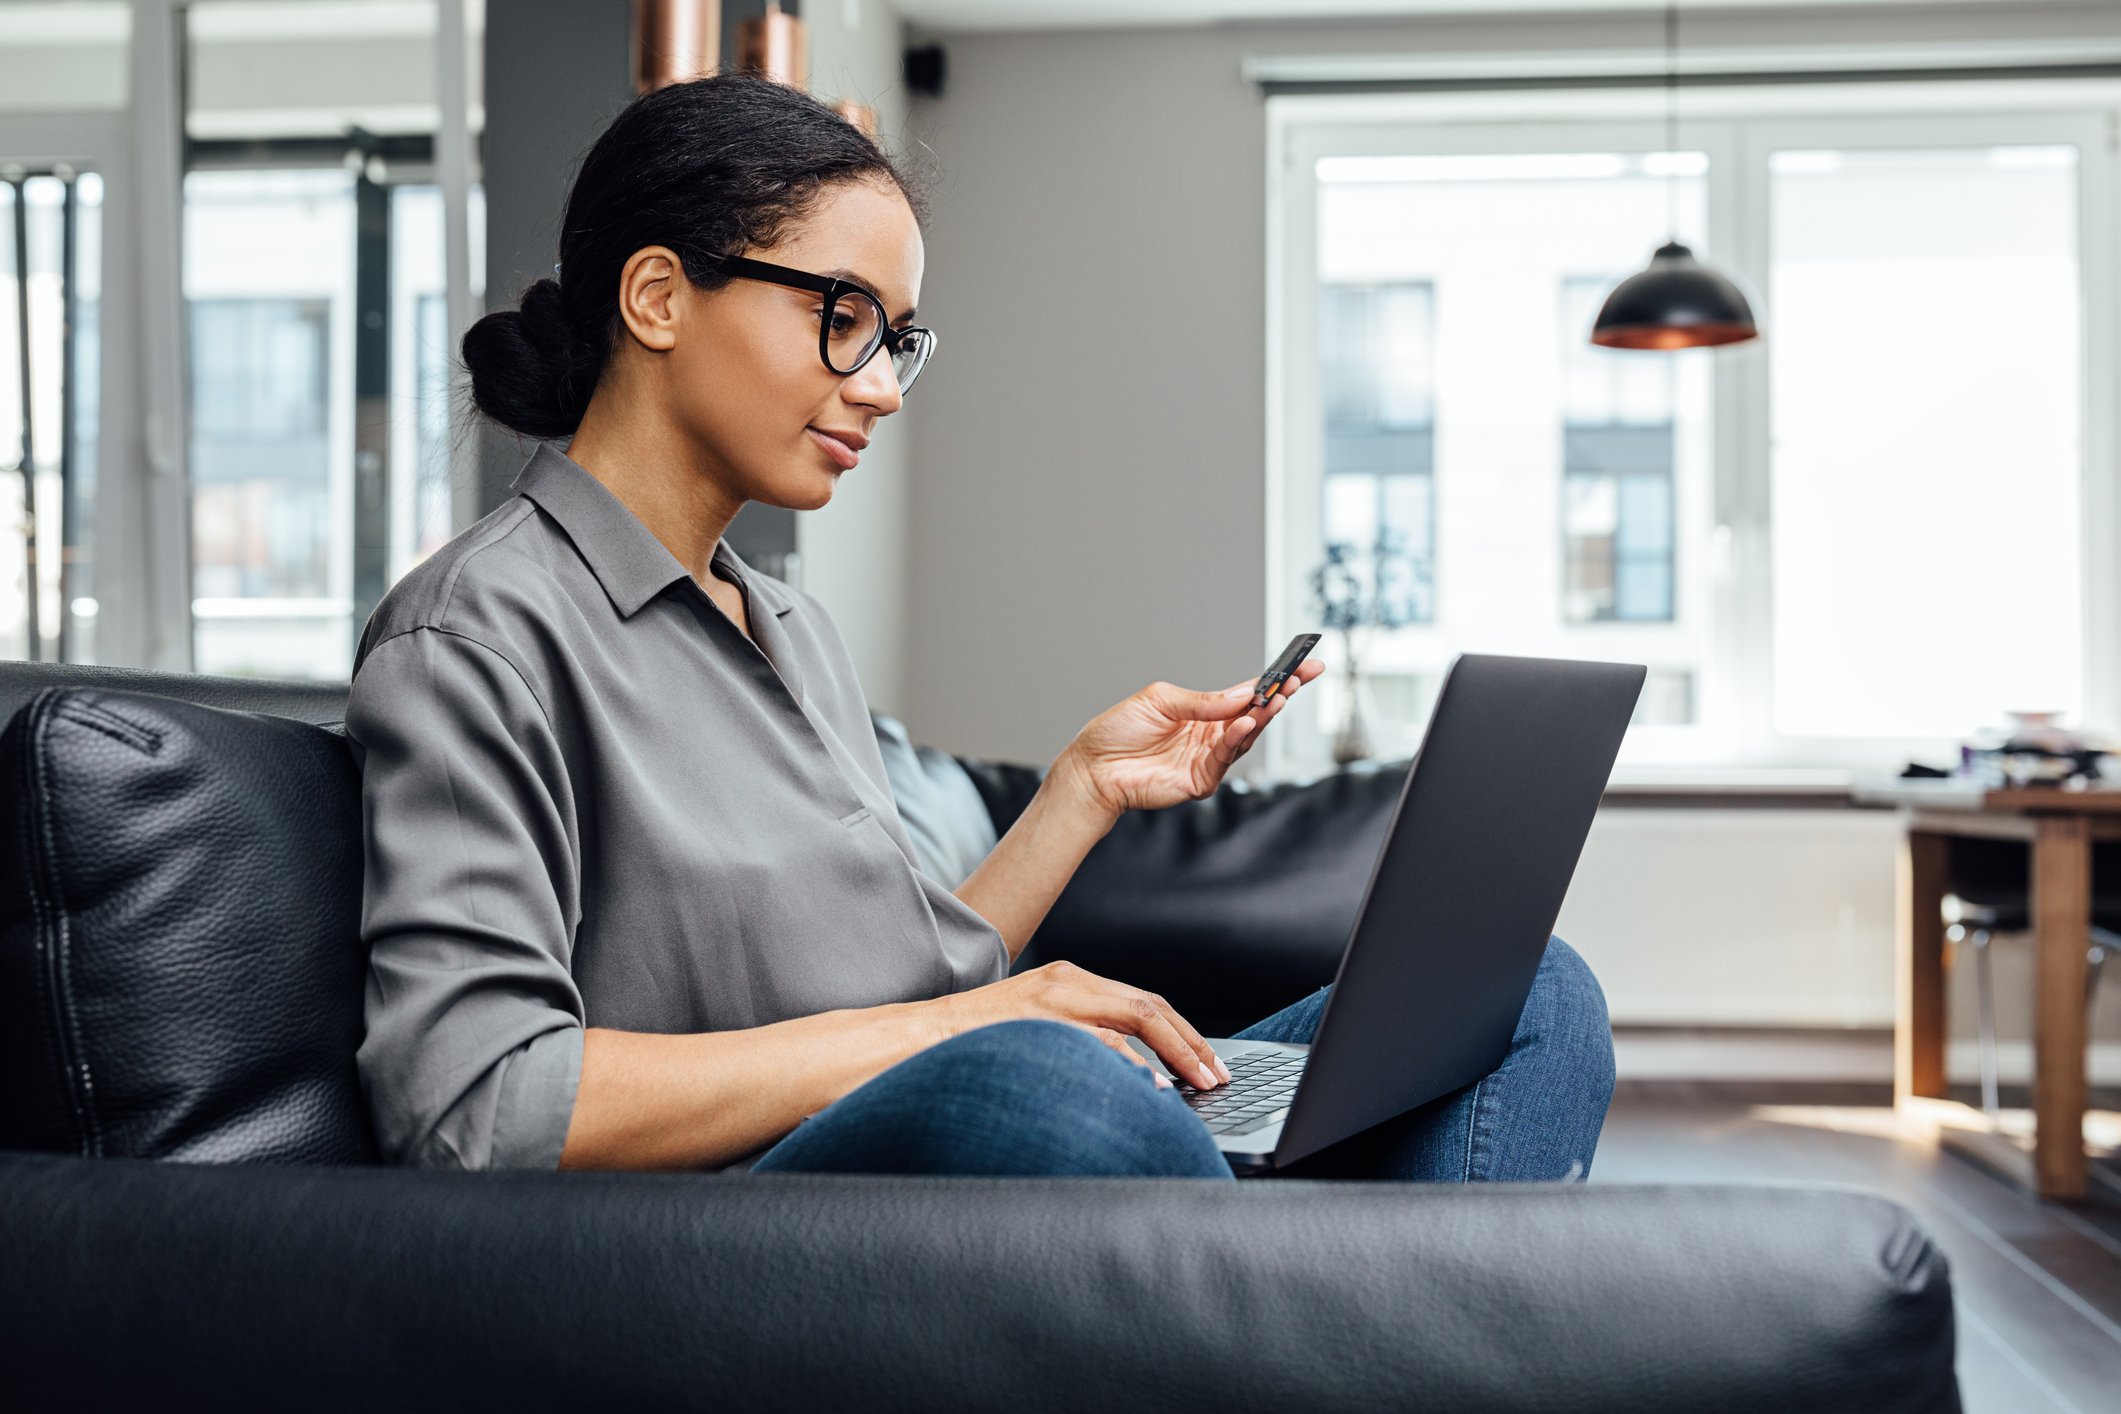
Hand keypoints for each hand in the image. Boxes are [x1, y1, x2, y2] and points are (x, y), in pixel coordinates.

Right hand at [929, 959, 1231, 1090]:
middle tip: (1219, 1074)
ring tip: (1201, 1084)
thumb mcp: (1034, 1027)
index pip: (1142, 1000)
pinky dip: (1136, 1064)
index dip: (1182, 1031)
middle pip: (1150, 1005)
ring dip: (1177, 1052)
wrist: (917, 1035)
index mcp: (1068, 979)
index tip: (1207, 1061)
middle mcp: (1068, 981)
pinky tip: (1157, 1086)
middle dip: (1191, 1041)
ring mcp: (1056, 999)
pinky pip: (1103, 1042)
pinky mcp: (1043, 1021)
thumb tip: (1127, 1071)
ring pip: (1137, 1016)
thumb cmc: (974, 1040)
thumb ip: (1076, 1036)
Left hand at [1060, 658, 1323, 817]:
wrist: (1093, 768)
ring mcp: (1208, 759)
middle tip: (1301, 680)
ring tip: (1277, 700)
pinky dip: (1237, 740)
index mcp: (1204, 711)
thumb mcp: (1160, 701)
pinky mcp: (1200, 780)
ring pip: (1246, 737)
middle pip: (1255, 715)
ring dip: (1263, 717)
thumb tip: (1242, 693)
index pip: (1247, 693)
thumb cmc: (1118, 731)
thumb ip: (1203, 700)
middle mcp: (1211, 734)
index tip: (1305, 667)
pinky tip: (1245, 724)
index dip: (1276, 682)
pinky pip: (1225, 758)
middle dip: (1281, 697)